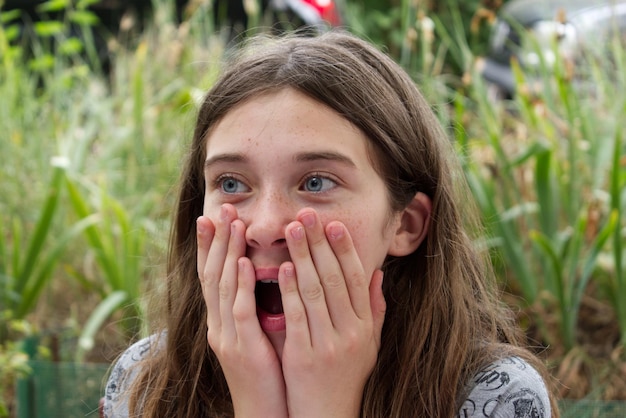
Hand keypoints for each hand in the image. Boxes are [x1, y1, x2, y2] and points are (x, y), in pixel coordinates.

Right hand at [197, 204, 287, 417]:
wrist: (263, 411)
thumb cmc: (268, 372)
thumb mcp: (260, 335)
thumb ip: (261, 305)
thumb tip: (274, 273)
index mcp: (224, 320)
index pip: (213, 275)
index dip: (210, 246)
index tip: (214, 217)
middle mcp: (219, 324)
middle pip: (211, 273)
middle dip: (215, 239)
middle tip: (219, 208)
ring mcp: (227, 336)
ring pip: (222, 286)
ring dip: (226, 252)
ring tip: (232, 223)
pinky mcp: (242, 348)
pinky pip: (239, 311)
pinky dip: (240, 286)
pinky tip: (243, 263)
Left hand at [279, 209, 385, 417]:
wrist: (327, 416)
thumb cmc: (347, 377)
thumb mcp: (370, 345)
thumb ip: (374, 309)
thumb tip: (378, 274)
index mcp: (364, 326)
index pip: (357, 279)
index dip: (345, 249)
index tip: (333, 224)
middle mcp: (350, 332)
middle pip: (335, 278)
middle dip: (321, 243)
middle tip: (307, 214)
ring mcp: (328, 343)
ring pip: (316, 291)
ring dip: (303, 257)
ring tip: (293, 230)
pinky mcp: (304, 356)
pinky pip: (297, 316)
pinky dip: (290, 289)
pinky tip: (283, 267)